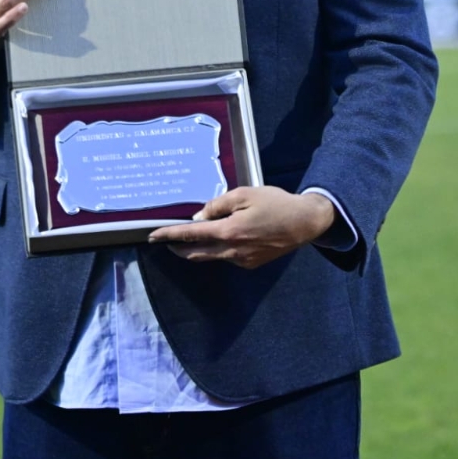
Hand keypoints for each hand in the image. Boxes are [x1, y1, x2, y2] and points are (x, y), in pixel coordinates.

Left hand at [148, 187, 336, 268]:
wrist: (304, 223)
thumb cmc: (275, 203)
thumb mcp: (244, 194)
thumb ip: (218, 205)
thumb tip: (199, 217)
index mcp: (228, 231)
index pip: (190, 235)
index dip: (169, 236)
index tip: (152, 236)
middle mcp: (232, 250)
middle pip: (196, 253)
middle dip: (178, 248)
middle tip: (166, 241)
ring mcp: (242, 260)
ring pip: (212, 257)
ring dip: (198, 249)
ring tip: (191, 238)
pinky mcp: (251, 263)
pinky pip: (227, 257)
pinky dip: (218, 250)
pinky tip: (222, 238)